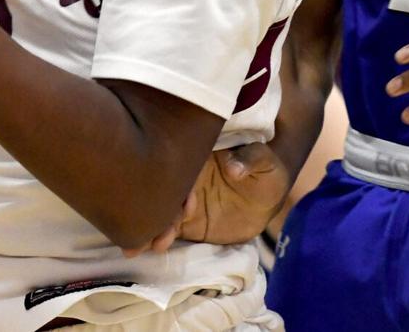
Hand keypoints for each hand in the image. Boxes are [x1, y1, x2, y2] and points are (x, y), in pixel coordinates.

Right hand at [122, 142, 291, 255]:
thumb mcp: (265, 160)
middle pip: (165, 192)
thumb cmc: (266, 169)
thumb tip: (234, 167)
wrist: (266, 195)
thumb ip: (251, 159)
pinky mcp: (185, 223)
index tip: (186, 201)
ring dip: (151, 227)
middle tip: (148, 228)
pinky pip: (167, 230)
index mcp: (199, 157)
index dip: (182, 183)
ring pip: (161, 213)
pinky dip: (156, 238)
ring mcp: (182, 203)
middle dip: (156, 209)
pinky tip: (144, 249)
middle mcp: (185, 179)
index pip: (183, 167)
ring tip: (142, 246)